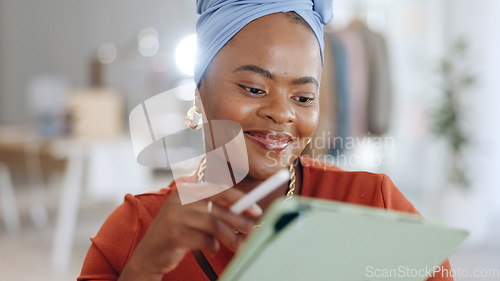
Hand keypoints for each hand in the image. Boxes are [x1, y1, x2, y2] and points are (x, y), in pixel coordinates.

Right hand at [119, 184, 262, 279]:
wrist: (148, 254)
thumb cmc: (176, 233)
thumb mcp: (192, 216)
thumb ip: (213, 210)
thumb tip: (245, 212)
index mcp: (187, 190)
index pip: (219, 189)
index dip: (241, 198)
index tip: (256, 209)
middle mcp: (180, 199)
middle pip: (218, 207)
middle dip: (239, 219)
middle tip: (252, 229)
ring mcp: (175, 215)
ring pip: (214, 223)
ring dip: (231, 237)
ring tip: (239, 246)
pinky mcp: (174, 233)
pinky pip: (204, 240)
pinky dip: (213, 246)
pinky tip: (212, 250)